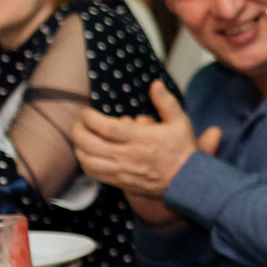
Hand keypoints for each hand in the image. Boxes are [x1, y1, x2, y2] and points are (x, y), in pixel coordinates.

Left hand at [72, 81, 219, 196]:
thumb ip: (166, 102)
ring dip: (79, 147)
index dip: (89, 118)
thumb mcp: (180, 123)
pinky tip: (88, 154)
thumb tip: (155, 84)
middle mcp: (127, 156)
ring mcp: (122, 171)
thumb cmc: (182, 151)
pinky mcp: (120, 182)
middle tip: (80, 123)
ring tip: (82, 138)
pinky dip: (85, 162)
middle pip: (89, 143)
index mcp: (140, 139)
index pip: (105, 127)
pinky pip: (93, 173)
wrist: (188, 181)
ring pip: (87, 159)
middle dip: (78, 130)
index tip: (88, 112)